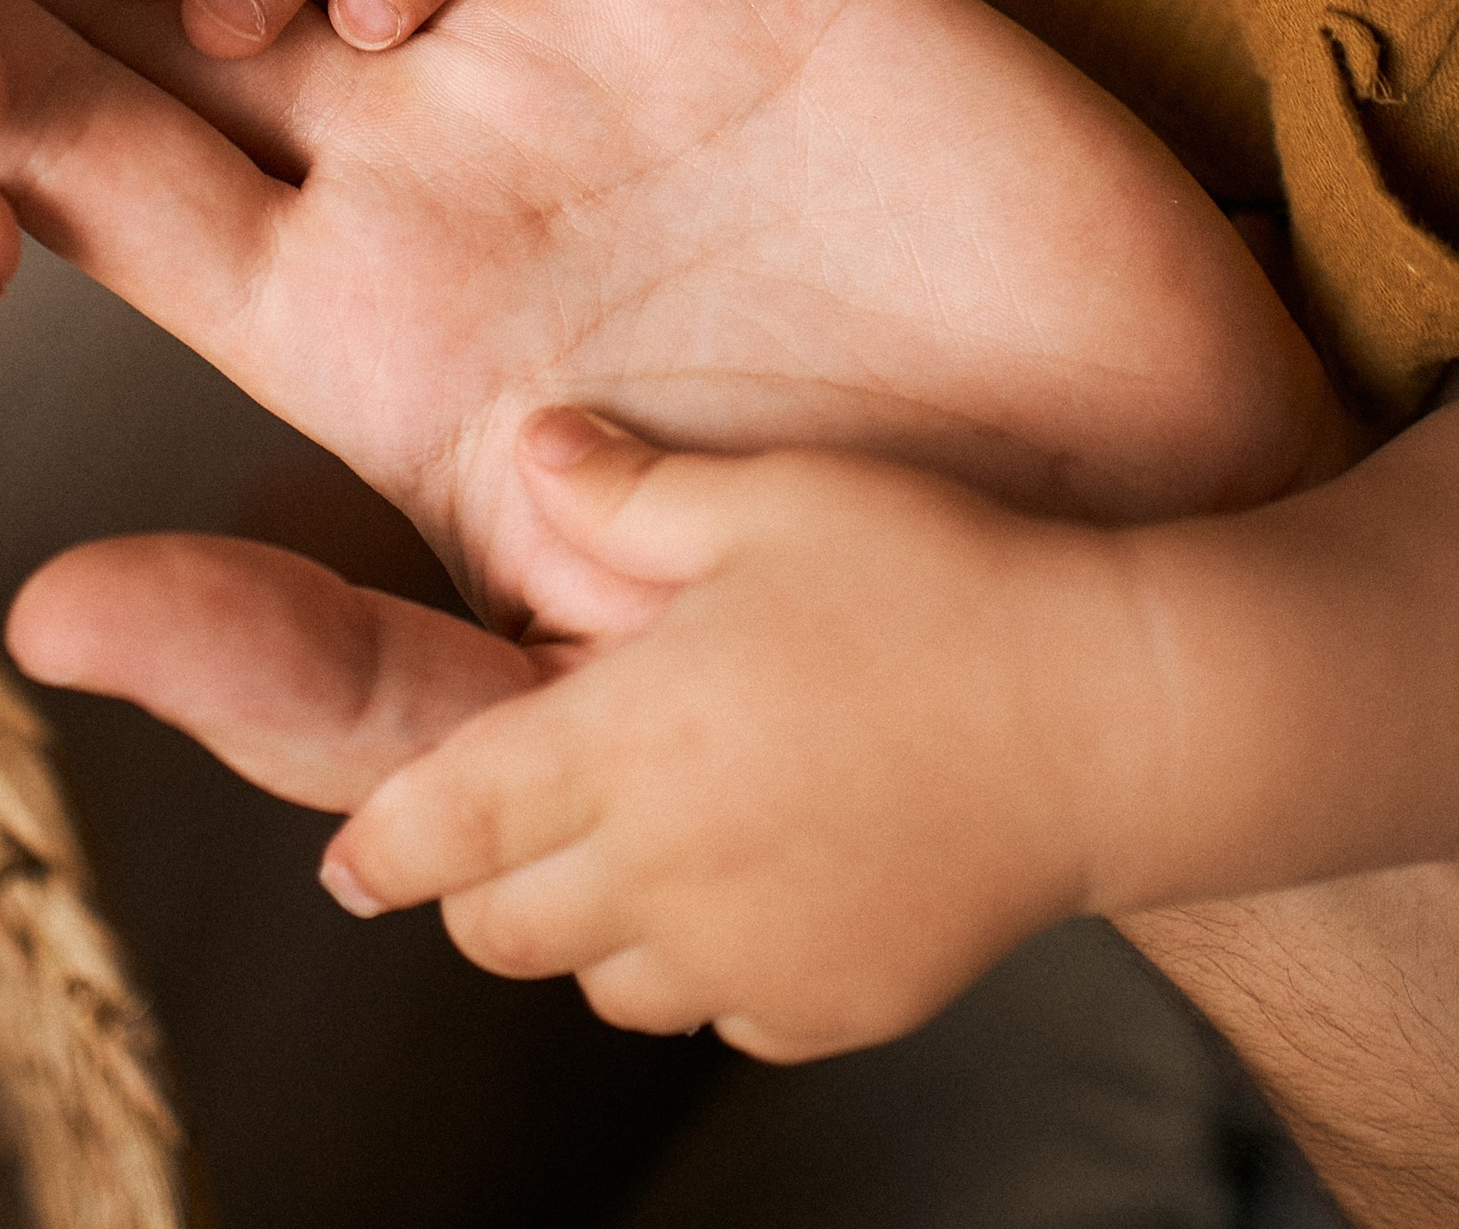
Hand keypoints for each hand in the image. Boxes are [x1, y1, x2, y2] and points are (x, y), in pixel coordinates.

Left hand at [11, 412, 1143, 1062]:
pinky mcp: (837, 1006)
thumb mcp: (773, 499)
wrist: (1113, 713)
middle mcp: (667, 871)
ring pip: (605, 983)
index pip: (443, 826)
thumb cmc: (939, 580)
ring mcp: (753, 954)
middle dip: (483, 882)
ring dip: (593, 924)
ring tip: (647, 835)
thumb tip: (531, 448)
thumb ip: (628, 487)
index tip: (345, 868)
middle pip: (502, 929)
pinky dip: (708, 963)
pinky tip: (763, 874)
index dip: (378, 850)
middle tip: (515, 816)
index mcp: (624, 743)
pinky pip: (724, 1010)